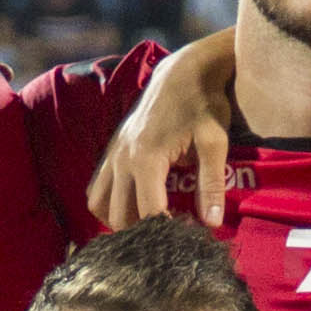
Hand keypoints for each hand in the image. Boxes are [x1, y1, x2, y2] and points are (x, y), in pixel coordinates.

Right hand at [91, 32, 240, 227]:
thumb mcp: (215, 143)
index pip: (148, 213)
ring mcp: (112, 155)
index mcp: (146, 159)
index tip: (185, 236)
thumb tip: (212, 223)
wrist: (182, 73)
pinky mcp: (110, 152)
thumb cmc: (203, 106)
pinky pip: (95, 191)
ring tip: (148, 225)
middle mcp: (122, 160)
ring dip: (121, 221)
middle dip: (142, 232)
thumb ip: (212, 185)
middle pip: (120, 217)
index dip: (166, 233)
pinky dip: (109, 206)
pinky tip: (132, 208)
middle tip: (168, 234)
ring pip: (101, 207)